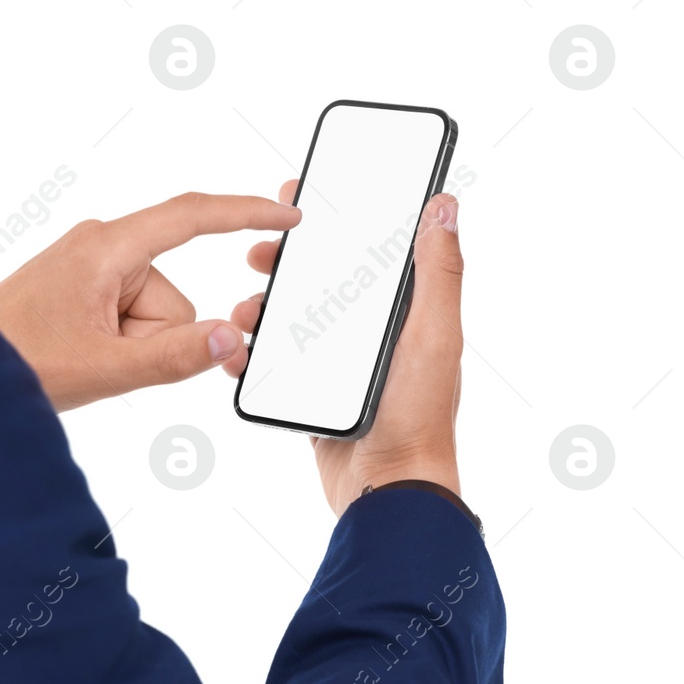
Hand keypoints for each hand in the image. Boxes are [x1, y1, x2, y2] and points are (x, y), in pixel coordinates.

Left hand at [0, 191, 300, 412]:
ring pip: (156, 314)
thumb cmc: (11, 361)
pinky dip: (122, 343)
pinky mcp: (84, 283)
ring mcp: (91, 264)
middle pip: (174, 297)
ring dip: (134, 346)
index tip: (288, 214)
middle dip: (156, 338)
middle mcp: (102, 244)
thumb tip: (233, 338)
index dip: (246, 213)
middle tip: (104, 363)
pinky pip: (133, 316)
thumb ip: (176, 357)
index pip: (192, 216)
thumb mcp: (104, 368)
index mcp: (106, 247)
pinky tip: (80, 354)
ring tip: (82, 360)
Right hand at [239, 180, 463, 516]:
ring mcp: (343, 363)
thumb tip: (444, 205)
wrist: (387, 490)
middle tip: (260, 254)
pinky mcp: (316, 392)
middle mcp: (375, 332)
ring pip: (294, 317)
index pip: (371, 248)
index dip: (340, 217)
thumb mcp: (434, 334)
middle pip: (324, 278)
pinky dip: (256, 351)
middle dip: (289, 260)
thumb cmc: (419, 414)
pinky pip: (278, 361)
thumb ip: (438, 272)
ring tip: (247, 309)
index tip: (304, 193)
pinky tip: (240, 349)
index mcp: (406, 311)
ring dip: (265, 305)